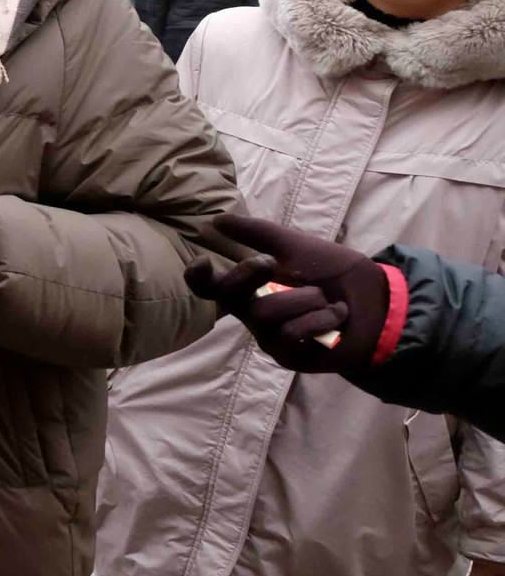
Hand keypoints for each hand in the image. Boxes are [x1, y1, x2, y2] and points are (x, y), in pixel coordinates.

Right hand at [186, 214, 388, 371]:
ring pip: (265, 314)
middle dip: (247, 275)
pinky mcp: (289, 356)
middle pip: (231, 296)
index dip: (198, 278)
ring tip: (327, 299)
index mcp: (250, 287)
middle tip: (270, 263)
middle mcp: (253, 313)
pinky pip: (291, 333)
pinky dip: (319, 319)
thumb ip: (258, 234)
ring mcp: (269, 336)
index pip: (212, 287)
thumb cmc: (335, 275)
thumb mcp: (297, 246)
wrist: (376, 302)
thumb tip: (216, 220)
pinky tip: (335, 317)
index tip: (201, 262)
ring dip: (304, 299)